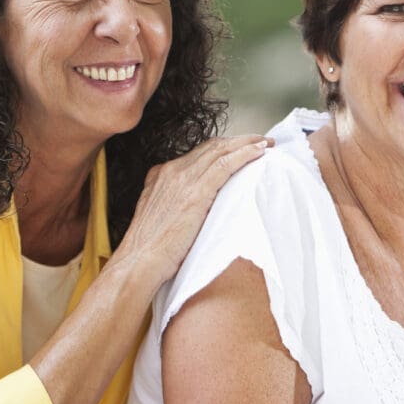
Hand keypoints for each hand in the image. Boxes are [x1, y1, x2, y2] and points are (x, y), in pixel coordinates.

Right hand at [112, 134, 271, 286]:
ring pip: (221, 150)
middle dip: (238, 141)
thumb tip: (197, 208)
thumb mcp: (160, 217)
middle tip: (260, 141)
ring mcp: (183, 178)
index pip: (198, 153)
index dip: (222, 148)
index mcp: (161, 174)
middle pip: (211, 146)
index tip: (239, 149)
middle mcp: (171, 170)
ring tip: (265, 144)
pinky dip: (245, 154)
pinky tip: (259, 152)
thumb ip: (175, 204)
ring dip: (247, 143)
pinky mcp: (196, 191)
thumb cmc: (150, 251)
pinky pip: (226, 164)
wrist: (138, 262)